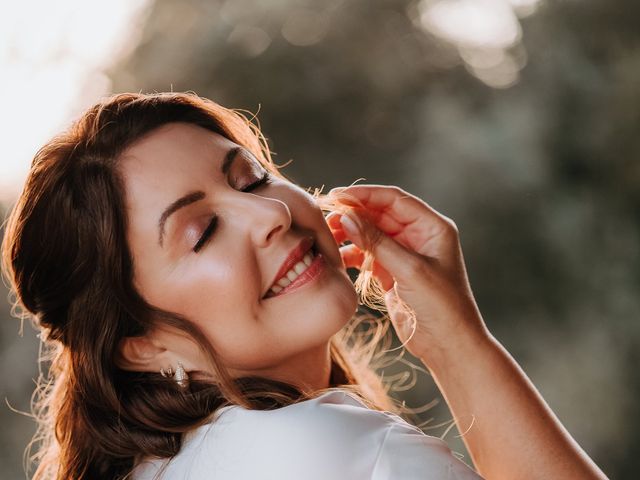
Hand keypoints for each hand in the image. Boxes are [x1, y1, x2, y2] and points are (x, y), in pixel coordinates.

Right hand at [326, 184, 488, 363]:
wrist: (449, 346)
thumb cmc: (442, 306)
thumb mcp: (410, 270)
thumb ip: (378, 243)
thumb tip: (348, 217)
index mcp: (432, 227)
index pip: (394, 200)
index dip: (365, 195)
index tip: (338, 195)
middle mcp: (418, 236)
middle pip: (380, 214)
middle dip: (354, 213)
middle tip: (327, 216)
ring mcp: (404, 254)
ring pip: (371, 234)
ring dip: (350, 233)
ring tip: (328, 235)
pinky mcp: (392, 273)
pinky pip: (368, 255)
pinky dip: (352, 254)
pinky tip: (337, 257)